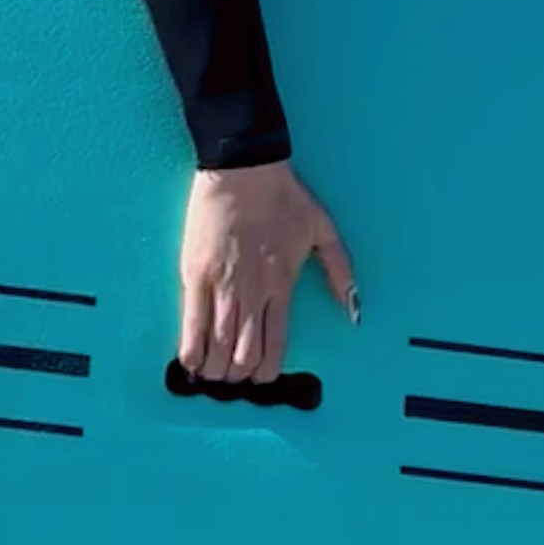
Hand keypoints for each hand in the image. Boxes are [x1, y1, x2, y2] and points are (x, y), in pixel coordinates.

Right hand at [178, 161, 358, 383]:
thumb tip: (354, 312)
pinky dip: (189, 350)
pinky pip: (191, 323)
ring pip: (218, 346)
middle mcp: (252, 293)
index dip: (267, 370)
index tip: (261, 377)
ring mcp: (221, 285)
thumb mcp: (324, 230)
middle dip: (239, 374)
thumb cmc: (283, 196)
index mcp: (283, 286)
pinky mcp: (194, 274)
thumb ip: (341, 273)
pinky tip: (189, 363)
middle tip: (234, 376)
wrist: (243, 167)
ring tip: (213, 374)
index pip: (275, 345)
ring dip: (215, 369)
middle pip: (243, 353)